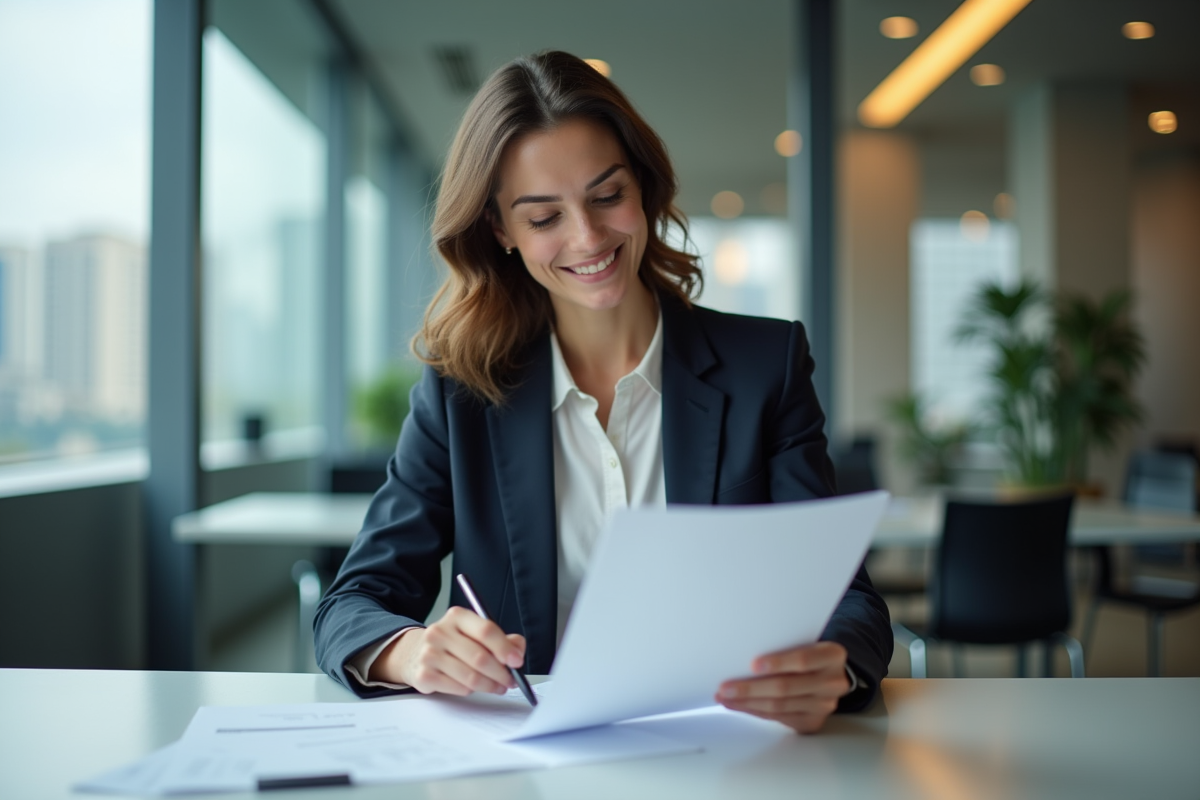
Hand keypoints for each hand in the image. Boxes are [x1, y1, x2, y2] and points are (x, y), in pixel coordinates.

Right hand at [370, 606, 525, 695]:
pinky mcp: (424, 675)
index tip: (517, 661)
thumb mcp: (475, 633)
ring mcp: (429, 654)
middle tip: (511, 680)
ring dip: (490, 685)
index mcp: (457, 616)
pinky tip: (475, 687)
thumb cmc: (454, 643)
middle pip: (480, 657)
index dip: (505, 648)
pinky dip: (472, 691)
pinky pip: (459, 688)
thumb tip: (517, 651)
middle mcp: (439, 632)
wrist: (416, 653)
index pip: (486, 630)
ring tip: (498, 686)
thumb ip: (501, 639)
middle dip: (501, 673)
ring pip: (471, 677)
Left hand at [715, 641, 850, 733]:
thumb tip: (742, 653)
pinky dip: (755, 711)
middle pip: (786, 687)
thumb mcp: (804, 641)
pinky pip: (778, 717)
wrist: (831, 673)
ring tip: (725, 697)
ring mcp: (824, 705)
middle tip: (726, 687)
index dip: (778, 662)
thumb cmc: (809, 653)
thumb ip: (784, 645)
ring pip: (779, 706)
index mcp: (832, 656)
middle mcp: (832, 682)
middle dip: (751, 688)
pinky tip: (738, 705)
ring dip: (747, 703)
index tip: (753, 664)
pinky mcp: (812, 721)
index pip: (803, 660)